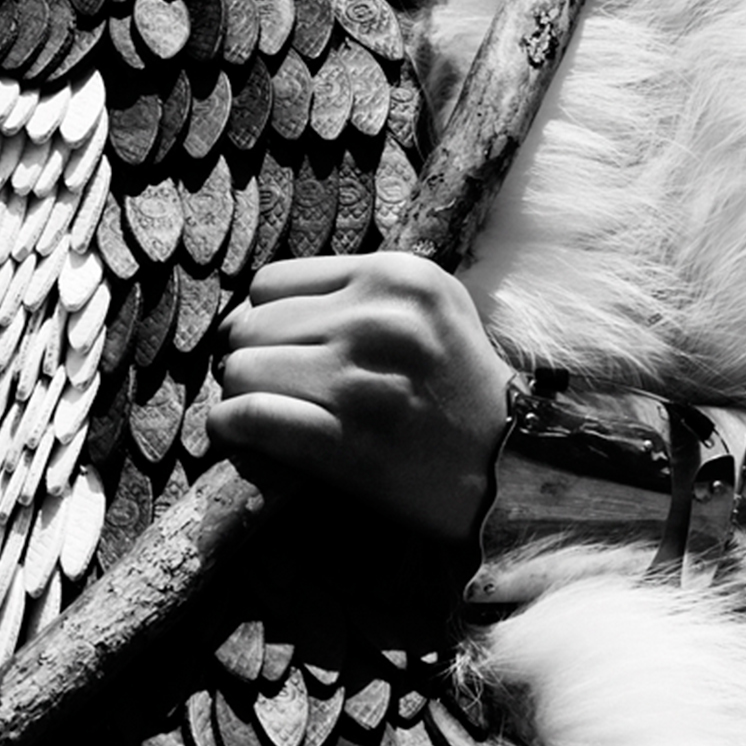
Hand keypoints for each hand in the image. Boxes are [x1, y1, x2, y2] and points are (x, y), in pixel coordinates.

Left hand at [210, 253, 514, 541]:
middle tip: (269, 388)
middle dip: (250, 360)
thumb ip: (356, 293)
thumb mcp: (432, 309)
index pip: (271, 282)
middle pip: (251, 326)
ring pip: (243, 370)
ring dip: (239, 397)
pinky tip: (238, 436)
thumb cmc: (460, 390)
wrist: (514, 468)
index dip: (265, 320)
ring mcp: (362, 380)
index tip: (279, 350)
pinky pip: (251, 417)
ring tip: (261, 414)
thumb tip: (251, 311)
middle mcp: (379, 319)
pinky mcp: (348, 439)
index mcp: (398, 277)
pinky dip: (231, 428)